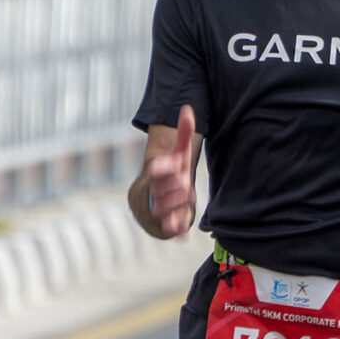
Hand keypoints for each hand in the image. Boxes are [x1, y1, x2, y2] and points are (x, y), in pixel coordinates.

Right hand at [147, 105, 196, 235]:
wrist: (150, 199)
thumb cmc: (172, 172)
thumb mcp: (180, 153)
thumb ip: (184, 133)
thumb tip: (188, 108)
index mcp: (157, 172)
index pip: (157, 169)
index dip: (167, 167)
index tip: (178, 165)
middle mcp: (155, 190)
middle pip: (166, 189)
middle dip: (179, 187)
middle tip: (186, 185)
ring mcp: (157, 207)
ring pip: (166, 208)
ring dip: (180, 204)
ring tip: (189, 198)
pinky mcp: (164, 224)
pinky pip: (167, 228)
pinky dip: (174, 229)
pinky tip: (183, 230)